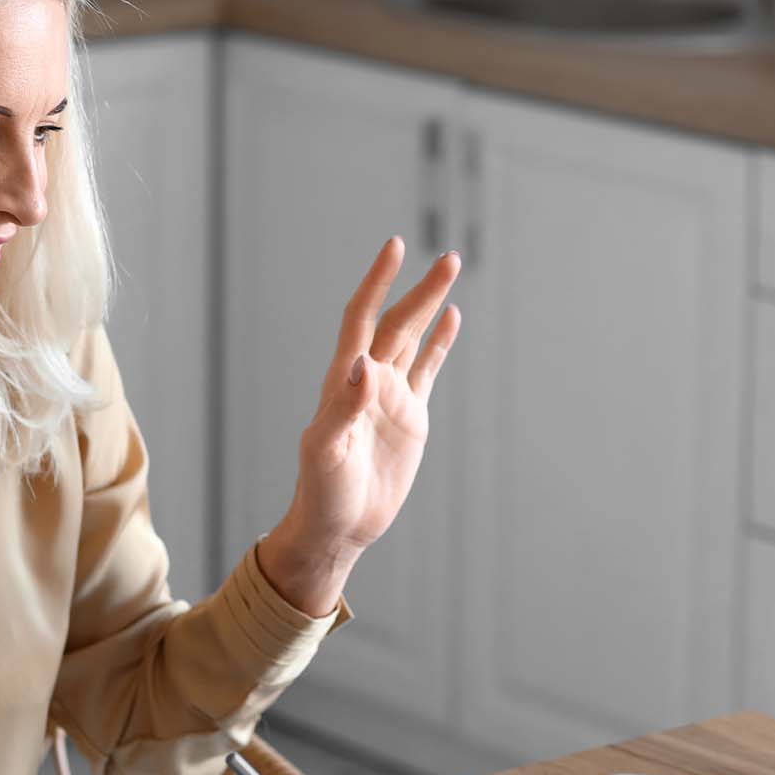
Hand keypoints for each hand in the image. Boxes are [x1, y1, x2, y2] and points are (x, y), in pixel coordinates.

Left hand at [259, 238, 462, 614]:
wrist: (338, 526)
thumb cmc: (322, 492)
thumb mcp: (327, 451)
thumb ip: (344, 407)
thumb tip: (365, 364)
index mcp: (343, 381)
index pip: (362, 319)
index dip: (376, 283)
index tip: (393, 248)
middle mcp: (368, 381)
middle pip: (397, 323)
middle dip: (420, 290)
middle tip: (448, 258)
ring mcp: (391, 397)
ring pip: (414, 339)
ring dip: (431, 306)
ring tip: (450, 269)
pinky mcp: (410, 418)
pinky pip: (427, 371)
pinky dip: (439, 344)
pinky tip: (452, 319)